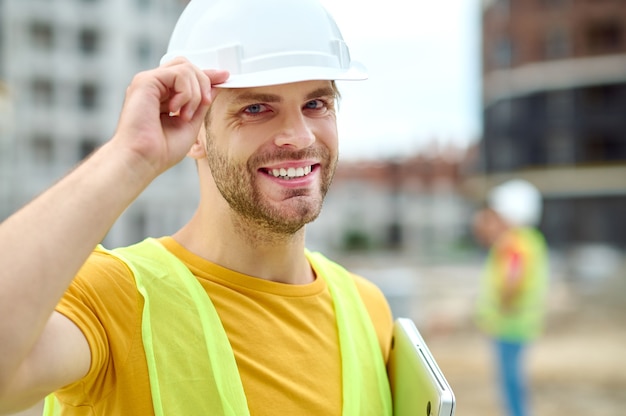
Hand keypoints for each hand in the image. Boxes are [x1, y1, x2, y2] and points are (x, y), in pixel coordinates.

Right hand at [113, 57, 228, 175]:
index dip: (207, 74)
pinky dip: (186, 93)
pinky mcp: (145, 81)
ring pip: (185, 67)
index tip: (224, 77)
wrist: (144, 159)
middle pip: (187, 65)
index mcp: (162, 95)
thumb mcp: (190, 124)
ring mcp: (148, 82)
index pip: (186, 75)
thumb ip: (201, 104)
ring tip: (186, 115)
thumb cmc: (161, 150)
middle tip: (205, 104)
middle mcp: (154, 86)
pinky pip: (178, 73)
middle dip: (204, 82)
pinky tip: (176, 110)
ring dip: (195, 93)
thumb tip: (215, 86)